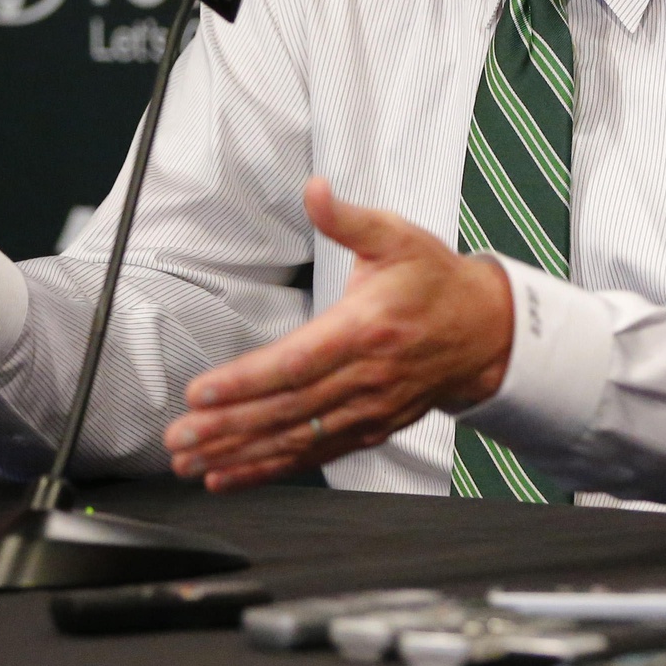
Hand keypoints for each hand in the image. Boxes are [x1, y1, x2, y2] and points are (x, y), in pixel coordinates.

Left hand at [163, 177, 512, 491]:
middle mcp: (366, 377)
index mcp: (366, 328)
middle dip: (229, 426)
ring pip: (296, 439)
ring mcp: (368, 409)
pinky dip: (270, 469)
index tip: (203, 392)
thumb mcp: (396, 236)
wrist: (485, 330)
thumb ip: (348, 218)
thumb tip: (315, 191)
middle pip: (288, 409)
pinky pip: (314, 454)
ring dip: (240, 454)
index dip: (247, 381)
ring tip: (192, 460)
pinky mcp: (369, 428)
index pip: (296, 362)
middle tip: (180, 437)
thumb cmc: (435, 282)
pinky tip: (231, 474)